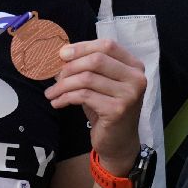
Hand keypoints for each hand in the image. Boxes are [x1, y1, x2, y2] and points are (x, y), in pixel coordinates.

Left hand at [46, 38, 146, 175]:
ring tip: (51, 93)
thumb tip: (63, 54)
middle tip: (55, 77)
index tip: (62, 54)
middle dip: (70, 67)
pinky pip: (83, 96)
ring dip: (63, 85)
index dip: (82, 47)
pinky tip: (57, 103)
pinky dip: (65, 98)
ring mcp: (129, 94)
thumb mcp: (101, 84)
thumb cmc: (107, 110)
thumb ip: (89, 68)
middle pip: (97, 60)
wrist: (119, 142)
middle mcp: (136, 78)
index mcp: (134, 66)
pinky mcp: (117, 110)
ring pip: (87, 78)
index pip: (107, 45)